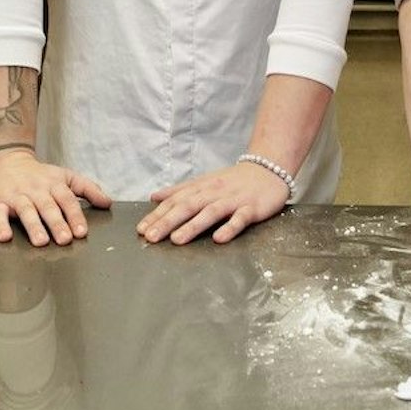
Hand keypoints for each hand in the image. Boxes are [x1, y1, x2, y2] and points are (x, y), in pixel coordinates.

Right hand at [0, 149, 110, 245]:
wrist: (6, 160)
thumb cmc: (40, 175)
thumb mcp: (66, 177)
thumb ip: (88, 189)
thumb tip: (107, 203)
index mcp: (54, 184)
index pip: (67, 200)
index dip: (75, 216)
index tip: (81, 232)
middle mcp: (36, 190)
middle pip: (48, 206)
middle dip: (57, 223)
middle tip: (65, 239)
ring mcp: (16, 196)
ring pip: (26, 210)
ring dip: (34, 226)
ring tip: (41, 241)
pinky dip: (1, 225)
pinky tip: (4, 237)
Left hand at [139, 162, 288, 245]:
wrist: (269, 169)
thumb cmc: (233, 180)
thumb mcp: (204, 182)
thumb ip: (179, 191)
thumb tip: (154, 197)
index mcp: (201, 187)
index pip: (175, 201)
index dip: (158, 215)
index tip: (141, 229)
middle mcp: (214, 192)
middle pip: (188, 206)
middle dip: (168, 222)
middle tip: (151, 237)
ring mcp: (233, 200)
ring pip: (210, 212)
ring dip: (193, 226)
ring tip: (177, 240)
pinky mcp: (252, 208)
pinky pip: (240, 219)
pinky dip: (230, 228)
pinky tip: (219, 239)